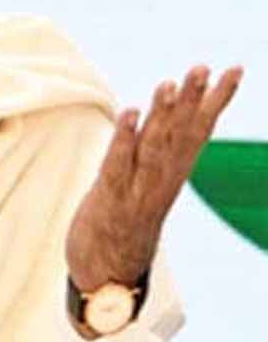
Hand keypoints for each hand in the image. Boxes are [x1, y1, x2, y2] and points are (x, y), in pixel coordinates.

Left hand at [66, 65, 242, 294]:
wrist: (107, 274)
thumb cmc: (123, 221)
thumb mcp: (144, 183)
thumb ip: (154, 152)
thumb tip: (164, 117)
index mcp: (173, 173)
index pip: (199, 130)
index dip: (216, 100)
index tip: (235, 69)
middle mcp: (161, 180)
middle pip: (180, 134)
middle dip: (193, 99)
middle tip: (204, 66)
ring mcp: (137, 190)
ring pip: (154, 147)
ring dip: (162, 115)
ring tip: (170, 83)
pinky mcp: (109, 199)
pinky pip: (119, 165)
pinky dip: (125, 139)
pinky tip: (130, 113)